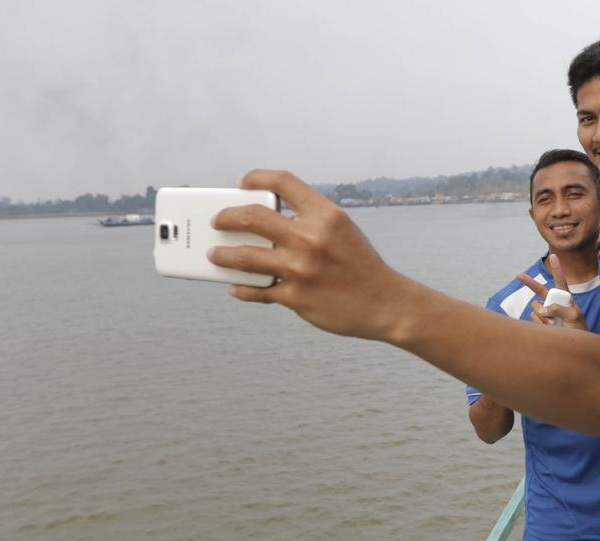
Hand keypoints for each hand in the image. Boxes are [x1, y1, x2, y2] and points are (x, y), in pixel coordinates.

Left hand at [206, 170, 405, 339]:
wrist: (385, 303)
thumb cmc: (361, 265)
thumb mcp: (343, 230)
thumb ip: (311, 220)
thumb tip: (268, 220)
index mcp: (325, 215)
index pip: (282, 182)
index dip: (256, 177)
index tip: (242, 182)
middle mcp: (310, 238)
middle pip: (251, 216)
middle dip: (226, 217)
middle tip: (217, 221)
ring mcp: (300, 269)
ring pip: (244, 257)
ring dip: (222, 255)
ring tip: (215, 255)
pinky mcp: (295, 297)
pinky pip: (257, 291)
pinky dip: (243, 289)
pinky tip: (236, 287)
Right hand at [516, 254, 588, 330]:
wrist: (572, 343)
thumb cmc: (578, 327)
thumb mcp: (574, 315)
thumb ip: (560, 308)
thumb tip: (544, 309)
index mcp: (564, 296)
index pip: (560, 280)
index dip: (556, 268)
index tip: (554, 255)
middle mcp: (552, 301)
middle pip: (538, 289)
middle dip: (528, 282)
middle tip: (518, 274)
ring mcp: (545, 311)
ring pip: (535, 307)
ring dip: (542, 316)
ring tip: (554, 324)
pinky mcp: (539, 320)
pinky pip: (534, 318)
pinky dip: (540, 323)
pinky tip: (549, 328)